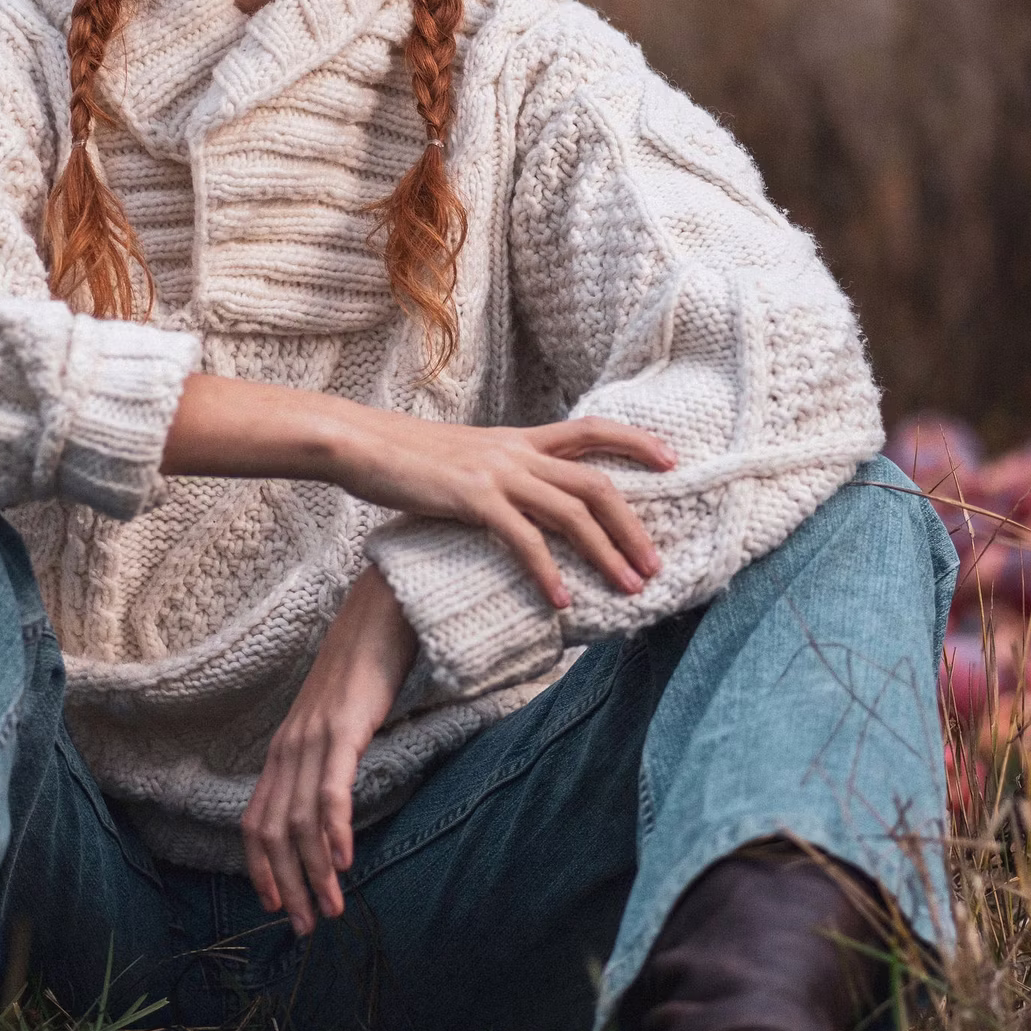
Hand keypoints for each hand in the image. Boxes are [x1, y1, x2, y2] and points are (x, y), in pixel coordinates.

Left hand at [242, 564, 415, 936]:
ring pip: (301, 821)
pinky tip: (344, 860)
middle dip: (287, 886)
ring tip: (331, 910)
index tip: (276, 907)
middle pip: (273, 833)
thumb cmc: (363, 671)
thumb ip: (325, 762)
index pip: (256, 824)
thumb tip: (329, 806)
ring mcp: (312, 738)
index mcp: (283, 752)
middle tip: (304, 927)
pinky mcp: (342, 729)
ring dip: (314, 872)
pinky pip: (332, 789)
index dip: (261, 870)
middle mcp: (288, 749)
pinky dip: (334, 829)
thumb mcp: (334, 724)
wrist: (377, 613)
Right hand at [327, 413, 671, 610]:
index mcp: (517, 439)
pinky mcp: (473, 498)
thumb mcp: (459, 457)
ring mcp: (497, 473)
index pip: (591, 429)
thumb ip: (493, 475)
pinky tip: (561, 601)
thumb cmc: (402, 458)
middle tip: (657, 564)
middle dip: (633, 525)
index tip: (672, 460)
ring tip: (630, 588)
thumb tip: (511, 501)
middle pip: (596, 483)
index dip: (636, 442)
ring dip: (607, 553)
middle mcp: (516, 452)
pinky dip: (548, 571)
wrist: (358, 442)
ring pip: (573, 513)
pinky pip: (524, 539)